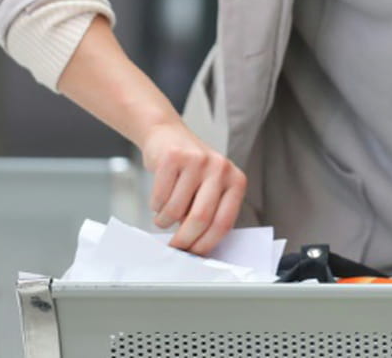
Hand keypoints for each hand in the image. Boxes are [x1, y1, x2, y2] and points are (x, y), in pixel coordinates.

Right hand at [141, 120, 246, 255]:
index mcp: (236, 181)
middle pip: (201, 219)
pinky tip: (160, 196)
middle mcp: (221, 169)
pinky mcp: (174, 157)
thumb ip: (209, 213)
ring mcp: (198, 161)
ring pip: (176, 210)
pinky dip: (155, 206)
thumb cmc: (191, 170)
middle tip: (174, 247)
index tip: (194, 255)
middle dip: (184, 240)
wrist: (168, 136)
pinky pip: (159, 197)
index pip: (224, 222)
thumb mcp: (210, 189)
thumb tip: (197, 248)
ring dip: (165, 221)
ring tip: (165, 214)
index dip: (206, 244)